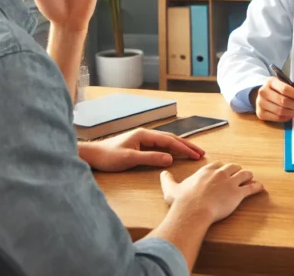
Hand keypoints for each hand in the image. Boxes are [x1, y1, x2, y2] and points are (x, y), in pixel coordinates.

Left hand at [81, 128, 204, 171]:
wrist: (93, 155)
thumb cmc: (108, 156)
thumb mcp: (130, 158)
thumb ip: (151, 158)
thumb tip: (171, 159)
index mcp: (145, 135)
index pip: (170, 140)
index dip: (184, 148)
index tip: (196, 154)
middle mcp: (146, 134)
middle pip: (171, 138)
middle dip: (187, 145)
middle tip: (201, 153)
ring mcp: (143, 139)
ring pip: (167, 141)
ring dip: (181, 147)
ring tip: (194, 152)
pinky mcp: (140, 145)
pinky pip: (161, 146)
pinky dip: (172, 149)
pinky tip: (177, 153)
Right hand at [160, 162, 264, 223]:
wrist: (193, 211)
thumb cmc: (182, 202)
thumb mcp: (171, 188)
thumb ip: (167, 180)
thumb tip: (162, 173)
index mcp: (206, 171)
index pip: (218, 164)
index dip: (221, 168)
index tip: (223, 171)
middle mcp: (220, 174)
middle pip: (233, 166)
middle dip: (236, 170)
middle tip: (238, 174)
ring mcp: (230, 183)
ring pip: (244, 174)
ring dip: (248, 176)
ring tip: (251, 178)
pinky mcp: (238, 194)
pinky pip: (251, 188)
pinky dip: (256, 187)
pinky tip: (260, 188)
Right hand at [251, 77, 293, 121]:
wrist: (264, 95)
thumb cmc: (278, 90)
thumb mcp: (287, 84)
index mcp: (270, 82)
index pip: (285, 89)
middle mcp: (263, 92)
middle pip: (283, 101)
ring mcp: (260, 103)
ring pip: (281, 111)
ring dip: (293, 112)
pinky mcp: (261, 114)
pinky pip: (277, 118)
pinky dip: (287, 117)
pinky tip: (291, 114)